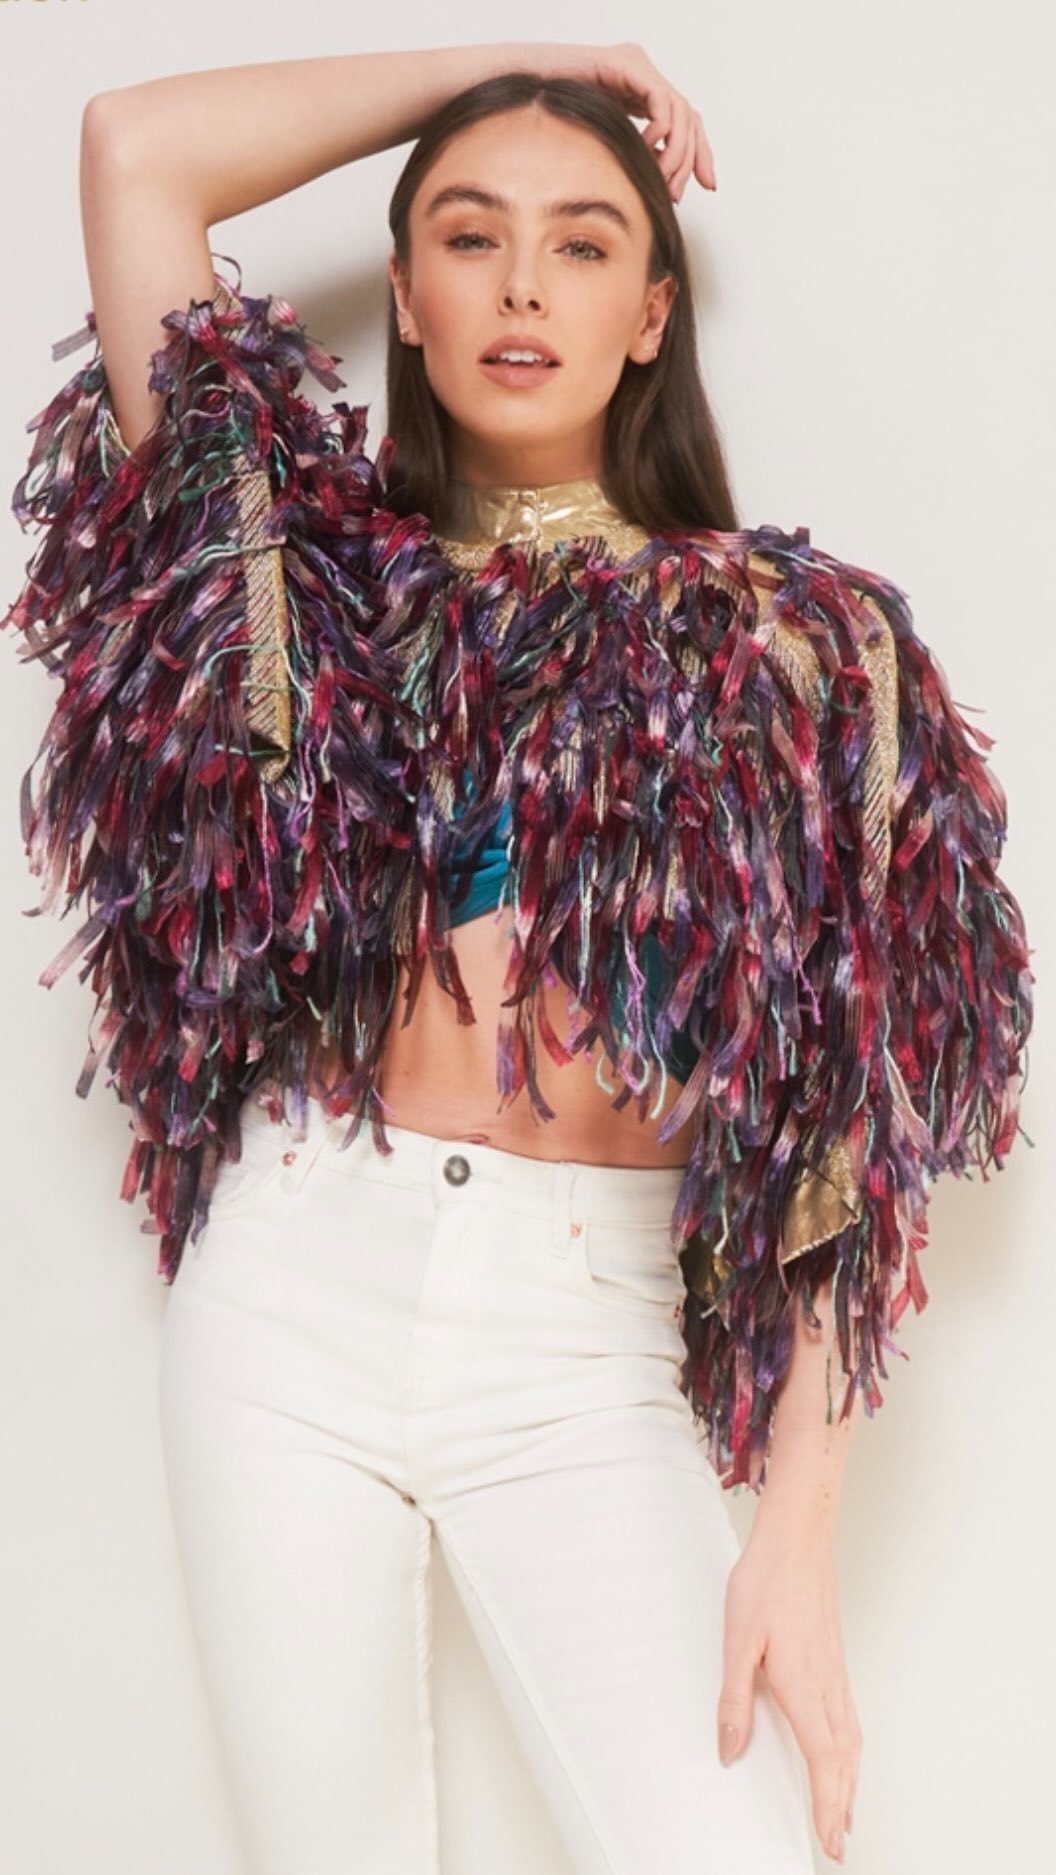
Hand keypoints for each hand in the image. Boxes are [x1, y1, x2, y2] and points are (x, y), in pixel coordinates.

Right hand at [526, 40, 716, 199]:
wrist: (519, 93)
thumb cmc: (548, 123)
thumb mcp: (601, 147)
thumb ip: (629, 157)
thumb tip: (659, 187)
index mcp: (641, 94)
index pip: (685, 123)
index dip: (700, 155)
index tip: (708, 186)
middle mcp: (644, 76)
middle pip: (689, 117)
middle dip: (691, 159)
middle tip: (677, 192)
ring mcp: (637, 67)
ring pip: (680, 110)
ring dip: (676, 151)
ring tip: (660, 177)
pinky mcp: (626, 63)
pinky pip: (660, 99)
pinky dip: (659, 130)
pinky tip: (644, 150)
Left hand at [718, 1537, 861, 1865]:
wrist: (796, 1540)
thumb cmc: (766, 1583)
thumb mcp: (737, 1641)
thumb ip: (734, 1699)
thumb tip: (729, 1750)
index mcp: (804, 1687)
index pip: (823, 1761)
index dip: (828, 1805)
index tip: (830, 1841)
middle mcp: (827, 1687)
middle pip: (844, 1761)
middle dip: (842, 1806)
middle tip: (837, 1845)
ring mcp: (836, 1674)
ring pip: (851, 1741)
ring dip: (849, 1783)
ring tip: (843, 1814)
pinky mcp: (834, 1662)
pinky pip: (849, 1720)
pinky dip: (850, 1752)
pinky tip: (842, 1756)